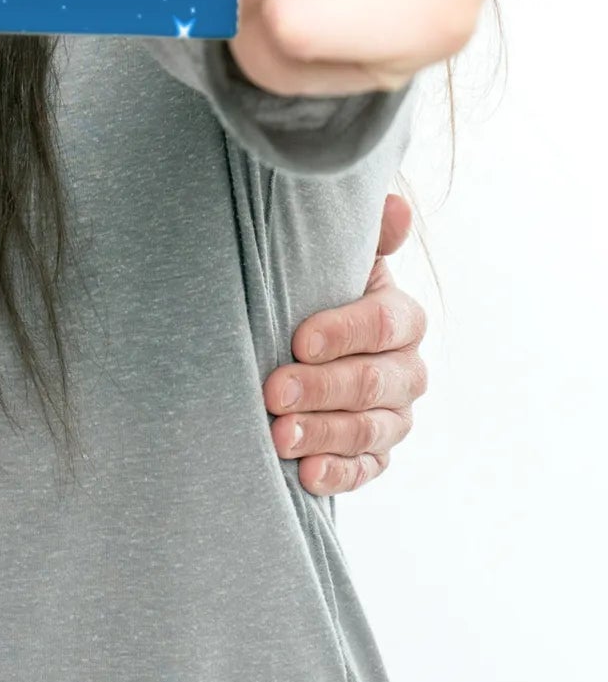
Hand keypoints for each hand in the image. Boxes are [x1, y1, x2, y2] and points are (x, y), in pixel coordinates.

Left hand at [264, 192, 428, 493]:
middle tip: (273, 392)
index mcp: (401, 317)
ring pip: (369, 430)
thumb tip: (395, 206)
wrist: (300, 336)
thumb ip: (365, 235)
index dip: (342, 332)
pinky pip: (366, 469)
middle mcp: (408, 370)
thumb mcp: (333, 258)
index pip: (383, 325)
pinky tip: (306, 475)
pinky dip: (338, 474)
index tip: (298, 339)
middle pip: (374, 383)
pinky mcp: (377, 453)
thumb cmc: (314, 288)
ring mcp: (395, 416)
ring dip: (323, 434)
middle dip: (322, 388)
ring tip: (278, 436)